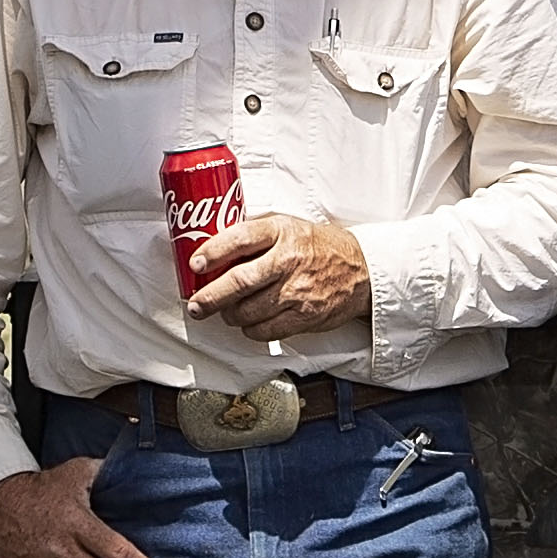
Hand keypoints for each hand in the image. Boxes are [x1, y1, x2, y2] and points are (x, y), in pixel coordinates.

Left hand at [191, 212, 373, 339]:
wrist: (361, 271)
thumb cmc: (318, 247)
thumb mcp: (289, 226)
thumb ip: (256, 232)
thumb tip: (212, 244)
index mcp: (282, 232)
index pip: (240, 238)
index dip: (213, 252)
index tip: (195, 263)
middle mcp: (288, 260)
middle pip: (239, 282)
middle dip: (210, 296)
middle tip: (197, 304)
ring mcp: (297, 291)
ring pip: (248, 311)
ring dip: (229, 315)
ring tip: (226, 312)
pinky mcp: (305, 317)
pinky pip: (265, 331)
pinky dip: (250, 330)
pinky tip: (250, 322)